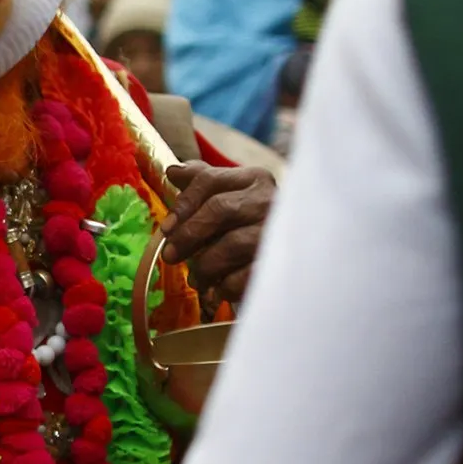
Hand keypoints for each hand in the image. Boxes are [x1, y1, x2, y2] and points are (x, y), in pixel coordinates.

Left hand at [163, 161, 276, 298]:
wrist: (297, 250)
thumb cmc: (251, 221)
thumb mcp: (230, 195)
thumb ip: (202, 182)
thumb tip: (173, 172)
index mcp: (254, 179)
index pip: (210, 180)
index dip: (184, 204)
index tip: (165, 229)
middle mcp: (269, 200)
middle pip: (220, 209)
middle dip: (189, 234)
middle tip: (170, 256)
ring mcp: (277, 231)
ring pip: (233, 243)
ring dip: (205, 265)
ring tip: (196, 279)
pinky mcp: (282, 263)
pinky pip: (247, 275)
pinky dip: (226, 286)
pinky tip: (217, 291)